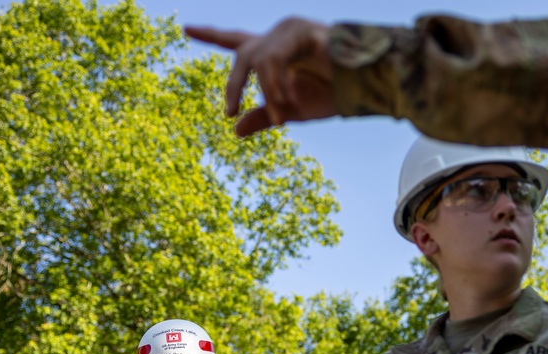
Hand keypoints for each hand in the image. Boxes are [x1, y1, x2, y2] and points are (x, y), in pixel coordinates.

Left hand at [184, 18, 335, 136]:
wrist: (361, 88)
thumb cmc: (331, 95)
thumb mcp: (289, 111)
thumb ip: (262, 117)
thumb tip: (234, 130)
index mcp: (272, 52)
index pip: (234, 39)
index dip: (210, 35)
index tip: (186, 29)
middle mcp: (277, 36)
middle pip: (241, 54)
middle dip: (234, 84)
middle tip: (230, 110)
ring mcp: (288, 31)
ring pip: (258, 61)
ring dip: (267, 93)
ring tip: (281, 118)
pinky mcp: (300, 32)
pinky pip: (274, 60)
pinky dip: (276, 84)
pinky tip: (286, 102)